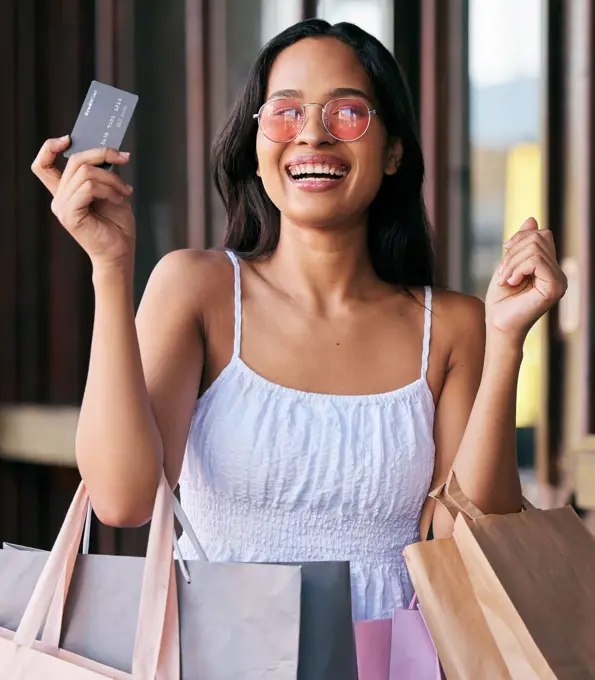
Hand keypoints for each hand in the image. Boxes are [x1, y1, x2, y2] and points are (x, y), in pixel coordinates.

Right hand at [31, 136, 135, 269]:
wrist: (121, 253)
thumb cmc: (117, 226)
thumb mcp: (112, 191)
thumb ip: (103, 173)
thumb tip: (108, 152)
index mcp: (65, 192)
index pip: (43, 165)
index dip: (50, 147)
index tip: (69, 138)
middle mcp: (59, 198)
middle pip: (74, 161)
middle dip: (103, 154)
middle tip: (124, 158)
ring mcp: (63, 207)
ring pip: (85, 173)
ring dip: (112, 177)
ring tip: (125, 190)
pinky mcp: (70, 215)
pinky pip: (89, 188)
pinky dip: (108, 189)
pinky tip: (120, 198)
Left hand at [485, 217, 566, 343]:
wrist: (498, 326)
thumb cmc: (501, 301)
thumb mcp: (508, 265)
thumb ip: (520, 245)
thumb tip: (532, 219)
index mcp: (550, 267)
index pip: (540, 234)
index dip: (517, 240)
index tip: (503, 261)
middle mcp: (559, 273)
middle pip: (539, 237)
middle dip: (513, 251)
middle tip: (502, 273)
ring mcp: (560, 280)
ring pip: (535, 248)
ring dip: (511, 262)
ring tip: (506, 280)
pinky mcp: (555, 288)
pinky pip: (536, 260)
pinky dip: (517, 268)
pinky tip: (511, 282)